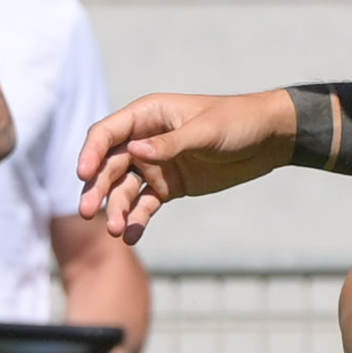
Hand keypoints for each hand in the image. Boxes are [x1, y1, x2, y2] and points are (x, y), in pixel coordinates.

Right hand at [73, 90, 291, 235]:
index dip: (92, 153)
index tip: (83, 174)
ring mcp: (155, 165)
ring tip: (114, 229)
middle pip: (109, 165)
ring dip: (116, 208)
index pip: (108, 134)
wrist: (268, 140)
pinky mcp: (168, 187)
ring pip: (124, 189)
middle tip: (88, 211)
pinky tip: (130, 236)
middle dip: (97, 188)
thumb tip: (133, 151)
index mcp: (148, 116)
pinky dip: (136, 220)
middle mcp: (145, 140)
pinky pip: (145, 205)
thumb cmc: (237, 122)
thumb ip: (169, 143)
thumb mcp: (205, 131)